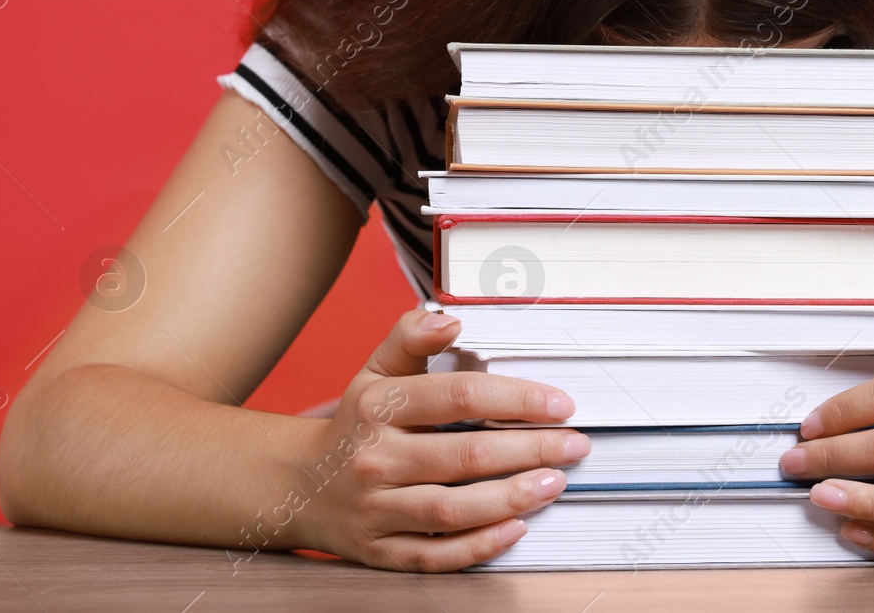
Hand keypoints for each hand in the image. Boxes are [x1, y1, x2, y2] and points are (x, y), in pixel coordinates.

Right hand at [289, 309, 589, 570]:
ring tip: (555, 483)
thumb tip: (450, 318)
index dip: (516, 399)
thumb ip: (411, 337)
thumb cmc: (356, 423)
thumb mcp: (375, 371)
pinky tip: (517, 528)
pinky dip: (479, 546)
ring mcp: (376, 509)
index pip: (459, 397)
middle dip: (530, 450)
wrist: (299, 484)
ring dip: (512, 499)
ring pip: (452, 510)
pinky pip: (435, 555)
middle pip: (465, 456)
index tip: (559, 404)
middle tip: (574, 446)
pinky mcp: (379, 551)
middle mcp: (375, 460)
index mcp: (378, 407)